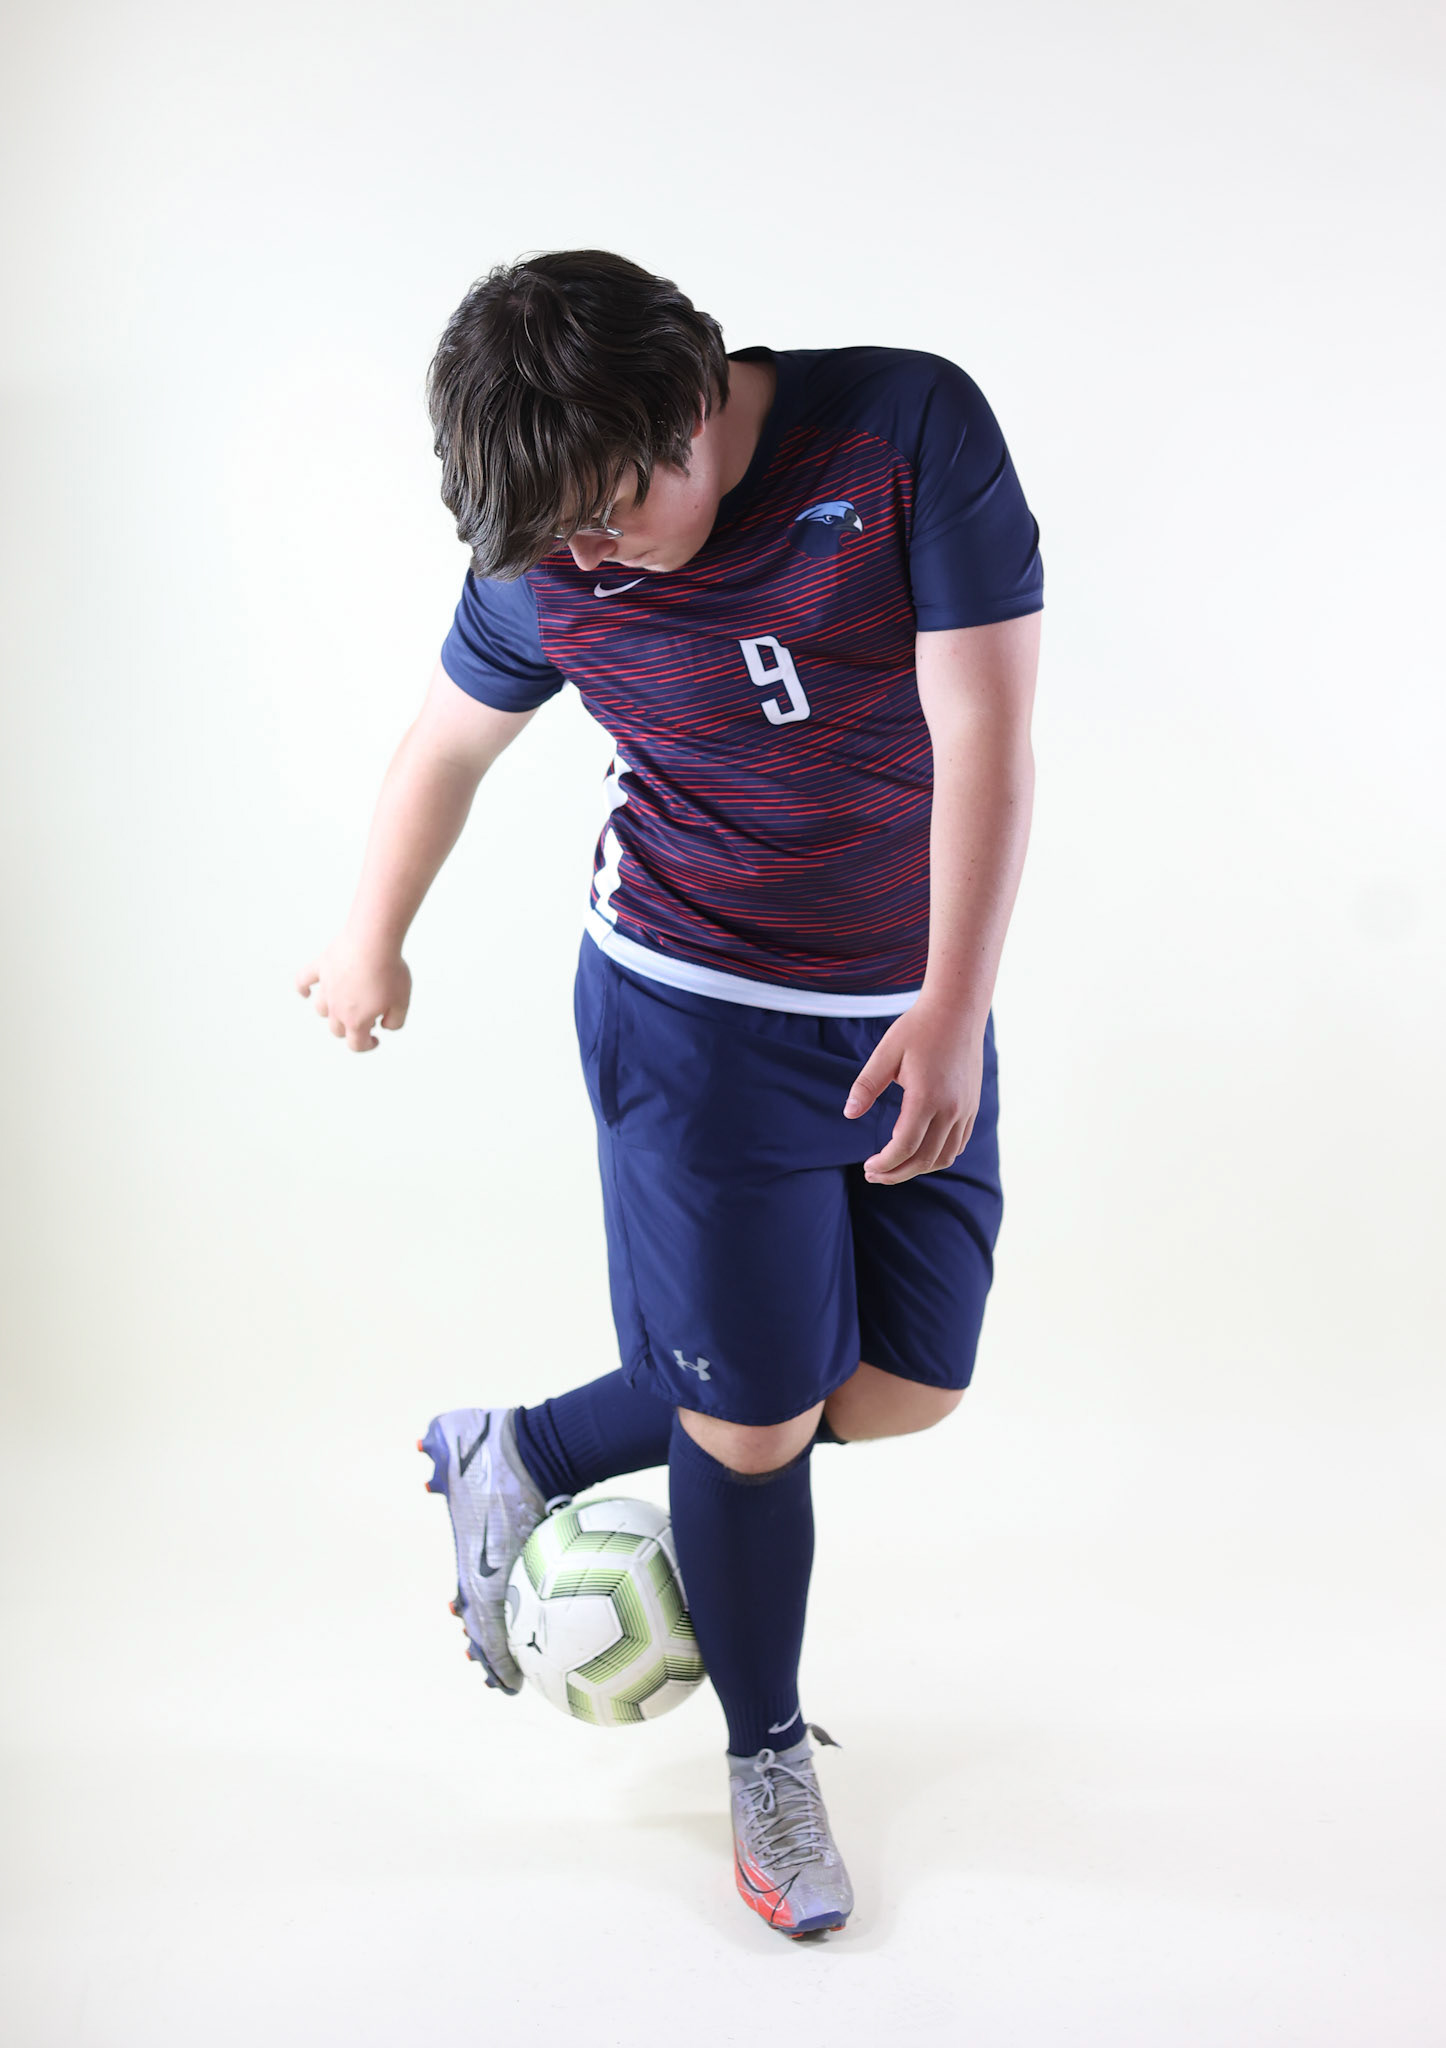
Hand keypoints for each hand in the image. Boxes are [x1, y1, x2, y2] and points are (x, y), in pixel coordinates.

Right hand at [295, 934, 410, 1051]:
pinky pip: (303, 980)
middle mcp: (337, 1008)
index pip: (356, 1044)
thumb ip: (395, 1022)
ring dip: (331, 1012)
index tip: (376, 1039)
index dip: (367, 1046)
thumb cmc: (389, 972)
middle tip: (368, 1017)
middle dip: (351, 1029)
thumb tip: (384, 1027)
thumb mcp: (402, 1002)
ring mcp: (326, 988)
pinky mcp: (321, 967)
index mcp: (356, 1020)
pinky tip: (305, 992)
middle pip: (337, 1029)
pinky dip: (302, 987)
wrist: (373, 942)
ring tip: (345, 1005)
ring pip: (321, 1009)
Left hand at [842, 999, 983, 1183]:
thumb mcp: (885, 1054)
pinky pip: (958, 1144)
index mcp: (927, 1098)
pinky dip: (939, 1156)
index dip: (884, 1163)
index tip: (867, 1167)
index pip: (904, 1147)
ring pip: (945, 1157)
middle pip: (924, 1160)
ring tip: (895, 1168)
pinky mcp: (972, 1106)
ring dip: (918, 1169)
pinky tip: (920, 1153)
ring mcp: (965, 1110)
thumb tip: (849, 1114)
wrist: (957, 1010)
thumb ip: (866, 1086)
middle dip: (897, 1173)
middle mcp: (951, 1109)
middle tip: (874, 1175)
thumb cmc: (918, 1028)